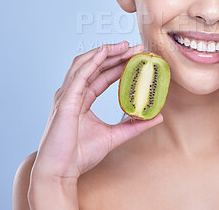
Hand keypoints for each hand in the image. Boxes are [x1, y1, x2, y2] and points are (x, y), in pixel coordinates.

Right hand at [32, 41, 162, 181]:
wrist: (61, 173)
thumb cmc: (80, 155)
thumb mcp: (115, 136)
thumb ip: (135, 126)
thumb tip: (157, 117)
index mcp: (83, 99)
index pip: (102, 75)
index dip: (119, 64)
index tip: (137, 57)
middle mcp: (74, 93)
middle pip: (96, 66)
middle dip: (116, 54)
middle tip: (136, 48)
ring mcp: (68, 95)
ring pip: (86, 64)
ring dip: (105, 52)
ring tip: (124, 46)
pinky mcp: (65, 100)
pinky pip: (79, 75)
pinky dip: (92, 61)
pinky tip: (105, 52)